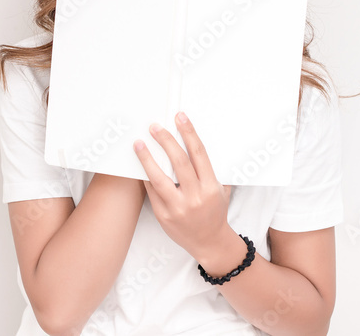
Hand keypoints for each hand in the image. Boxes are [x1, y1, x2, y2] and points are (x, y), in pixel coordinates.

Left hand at [133, 111, 233, 258]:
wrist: (210, 242)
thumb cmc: (215, 211)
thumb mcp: (220, 190)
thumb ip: (209, 170)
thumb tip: (194, 141)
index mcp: (211, 187)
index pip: (199, 154)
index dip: (189, 133)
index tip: (180, 117)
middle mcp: (195, 197)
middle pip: (179, 162)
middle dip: (166, 141)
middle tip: (154, 127)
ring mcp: (178, 207)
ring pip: (160, 178)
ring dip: (147, 158)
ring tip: (139, 143)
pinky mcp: (164, 215)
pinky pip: (152, 192)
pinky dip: (145, 176)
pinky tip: (139, 165)